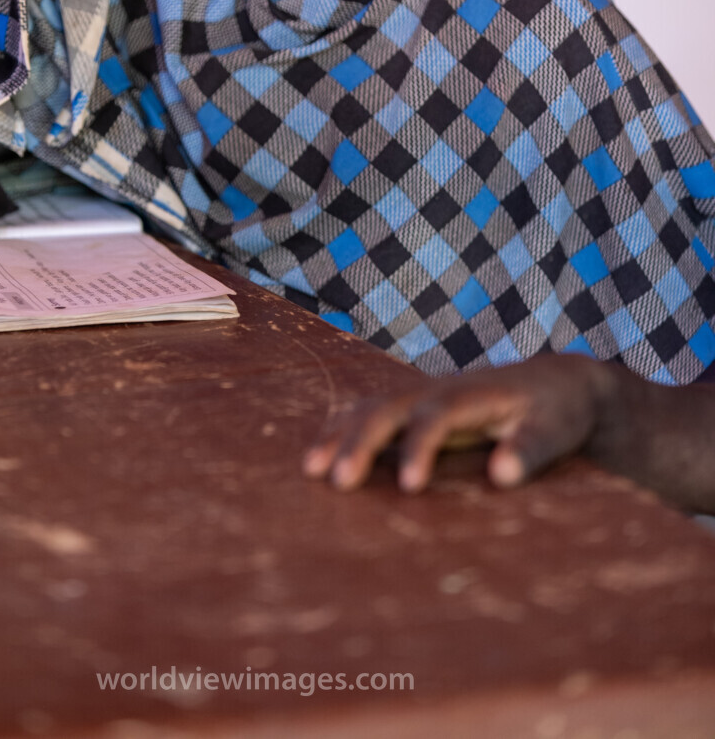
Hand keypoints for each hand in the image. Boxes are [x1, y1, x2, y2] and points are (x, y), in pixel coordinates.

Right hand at [303, 356, 605, 493]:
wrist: (555, 381)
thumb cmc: (557, 411)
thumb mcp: (555, 429)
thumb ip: (531, 449)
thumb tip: (503, 475)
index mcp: (471, 394)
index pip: (436, 416)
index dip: (419, 447)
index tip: (408, 486)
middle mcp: (437, 389)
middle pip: (388, 407)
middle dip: (360, 442)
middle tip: (337, 482)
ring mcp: (422, 394)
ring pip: (370, 406)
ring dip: (340, 434)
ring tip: (311, 469)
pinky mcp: (415, 406)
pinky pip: (369, 411)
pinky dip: (342, 429)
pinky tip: (320, 454)